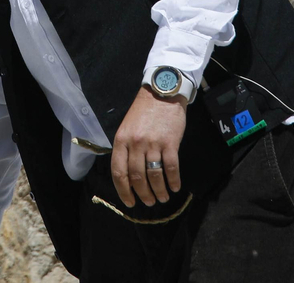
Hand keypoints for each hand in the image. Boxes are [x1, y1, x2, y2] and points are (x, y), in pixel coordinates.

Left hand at [111, 86, 185, 207]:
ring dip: (158, 191)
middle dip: (143, 194)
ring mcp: (153, 143)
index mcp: (121, 141)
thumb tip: (129, 176)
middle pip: (137, 177)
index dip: (123, 191)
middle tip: (149, 202)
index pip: (119, 172)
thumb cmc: (143, 112)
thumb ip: (126, 149)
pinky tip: (175, 188)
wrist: (162, 92)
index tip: (130, 202)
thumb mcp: (127, 128)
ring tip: (162, 198)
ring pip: (154, 175)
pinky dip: (173, 181)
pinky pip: (171, 168)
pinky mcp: (170, 142)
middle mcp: (135, 144)